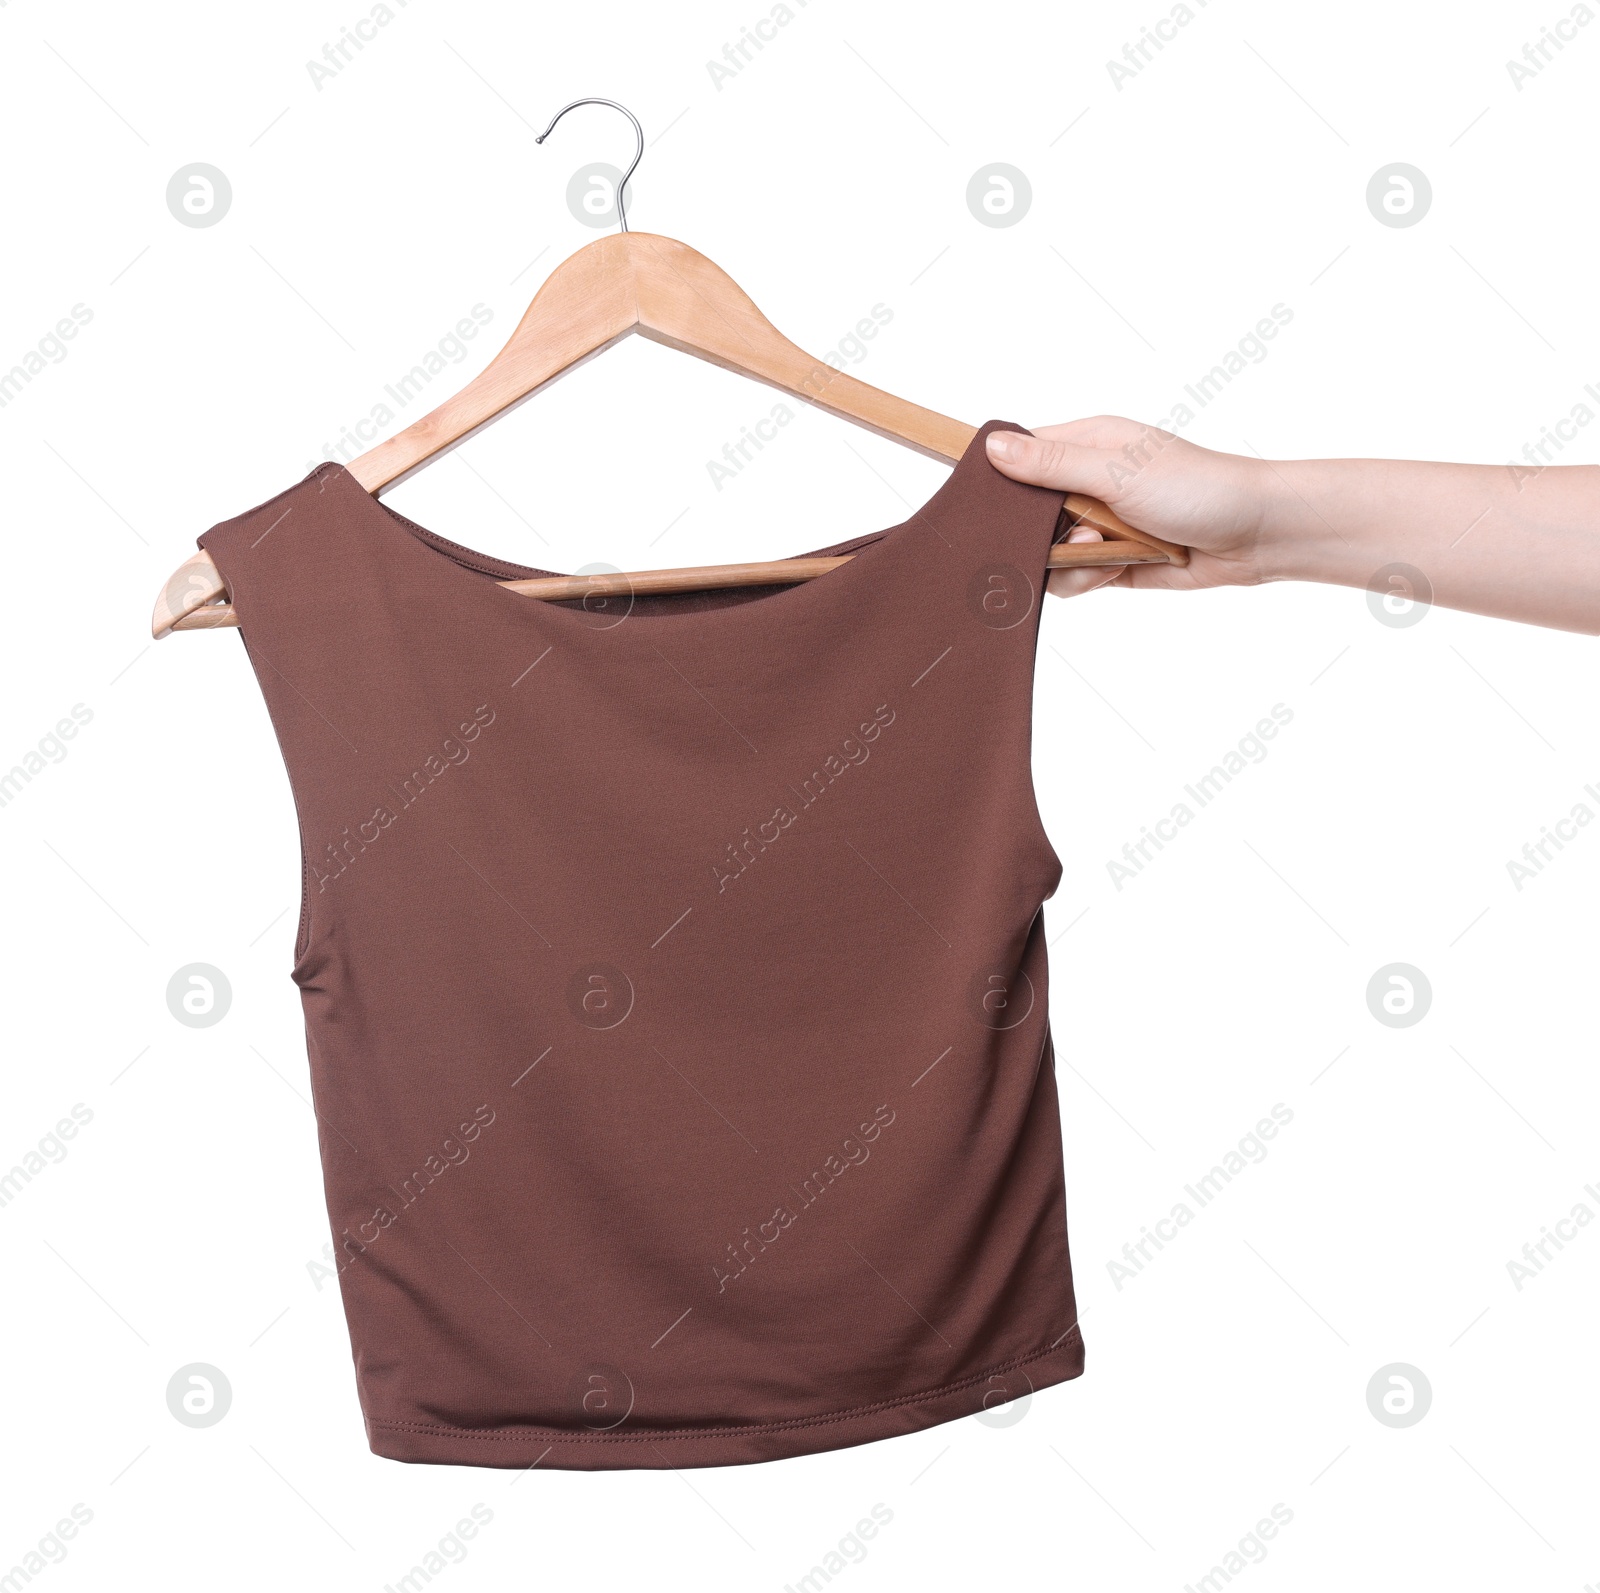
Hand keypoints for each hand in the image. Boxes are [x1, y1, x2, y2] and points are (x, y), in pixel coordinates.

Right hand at [986, 417, 1269, 598]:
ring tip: (1109, 550)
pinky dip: (1087, 580)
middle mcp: (1086, 481)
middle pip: (1024, 513)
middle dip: (1038, 533)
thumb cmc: (1198, 488)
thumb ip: (1051, 465)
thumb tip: (990, 447)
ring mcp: (1097, 524)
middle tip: (1074, 532)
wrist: (1257, 536)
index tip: (989, 506)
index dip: (999, 481)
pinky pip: (1071, 579)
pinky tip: (1118, 569)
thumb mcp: (1117, 471)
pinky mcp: (1109, 562)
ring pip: (1044, 552)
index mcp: (1085, 443)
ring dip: (1070, 560)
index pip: (1018, 456)